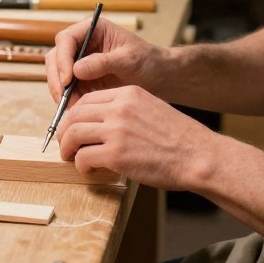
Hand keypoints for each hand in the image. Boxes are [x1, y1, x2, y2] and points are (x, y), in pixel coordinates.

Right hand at [44, 18, 162, 104]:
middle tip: (63, 97)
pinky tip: (75, 110)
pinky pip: (66, 88)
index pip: (67, 39)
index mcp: (92, 29)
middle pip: (56, 56)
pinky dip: (67, 99)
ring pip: (57, 74)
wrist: (156, 76)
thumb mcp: (129, 59)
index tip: (68, 78)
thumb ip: (103, 62)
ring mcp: (79, 61)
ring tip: (70, 107)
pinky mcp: (80, 79)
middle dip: (57, 77)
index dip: (63, 58)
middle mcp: (82, 43)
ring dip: (59, 90)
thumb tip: (77, 69)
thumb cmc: (147, 61)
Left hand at [57, 85, 212, 189]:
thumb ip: (126, 110)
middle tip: (66, 144)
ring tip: (70, 157)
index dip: (74, 114)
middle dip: (65, 131)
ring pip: (73, 134)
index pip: (87, 99)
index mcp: (128, 93)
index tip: (73, 127)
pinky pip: (83, 157)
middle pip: (74, 114)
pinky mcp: (116, 155)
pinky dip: (80, 165)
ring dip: (67, 148)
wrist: (198, 156)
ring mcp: (116, 131)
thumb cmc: (179, 138)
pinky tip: (88, 169)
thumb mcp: (151, 108)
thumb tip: (101, 122)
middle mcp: (119, 108)